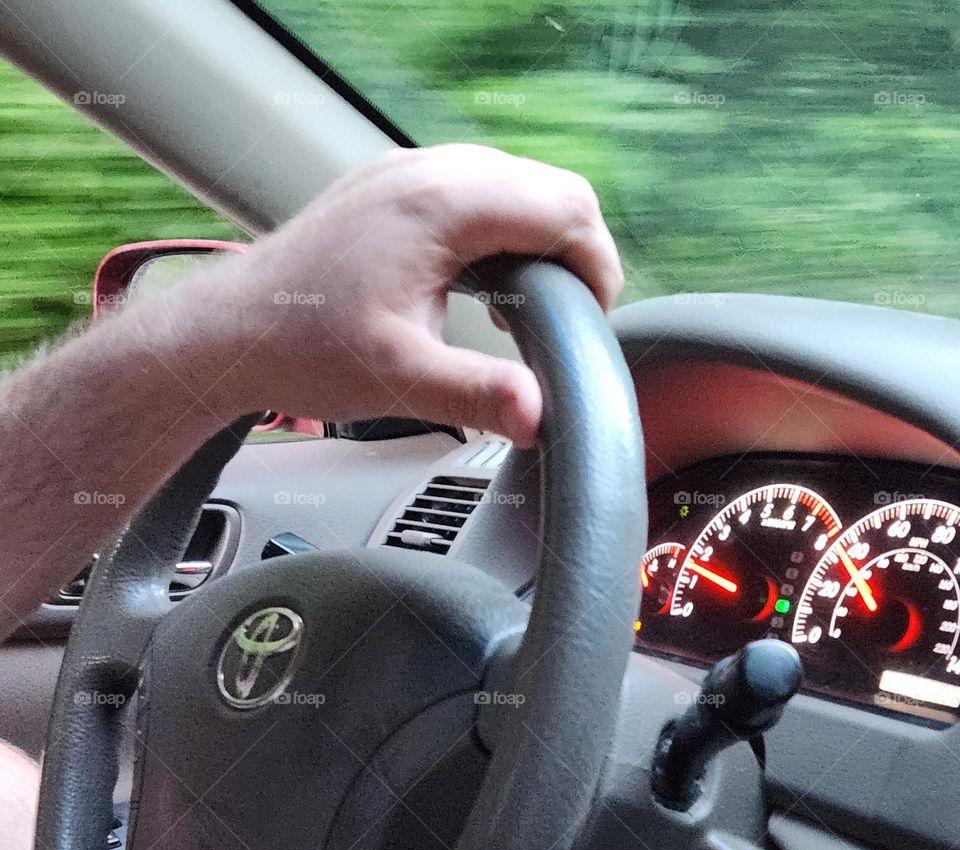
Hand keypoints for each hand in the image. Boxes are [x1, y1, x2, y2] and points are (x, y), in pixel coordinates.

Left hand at [177, 145, 623, 447]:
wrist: (229, 330)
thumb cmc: (302, 348)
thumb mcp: (401, 379)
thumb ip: (479, 394)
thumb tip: (541, 418)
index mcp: (441, 205)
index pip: (566, 208)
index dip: (598, 265)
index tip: (596, 320)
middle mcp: (427, 170)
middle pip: (550, 187)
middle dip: (577, 251)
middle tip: (573, 318)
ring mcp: (406, 170)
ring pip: (516, 183)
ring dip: (540, 238)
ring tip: (533, 306)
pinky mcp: (391, 185)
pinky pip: (477, 188)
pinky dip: (503, 229)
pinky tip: (487, 282)